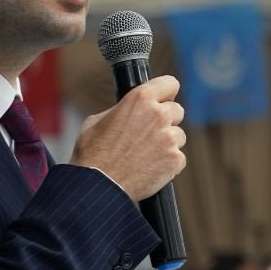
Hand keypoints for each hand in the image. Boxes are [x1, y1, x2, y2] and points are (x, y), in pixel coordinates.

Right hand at [70, 76, 186, 200]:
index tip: (163, 99)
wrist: (99, 186)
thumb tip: (133, 109)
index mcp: (140, 99)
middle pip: (177, 110)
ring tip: (145, 154)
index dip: (165, 93)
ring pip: (178, 135)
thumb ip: (123, 109)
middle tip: (149, 134)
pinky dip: (167, 163)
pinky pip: (178, 157)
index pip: (170, 83)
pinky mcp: (175, 159)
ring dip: (167, 143)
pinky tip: (149, 168)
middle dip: (166, 120)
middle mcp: (158, 114)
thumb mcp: (99, 120)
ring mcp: (169, 138)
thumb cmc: (93, 154)